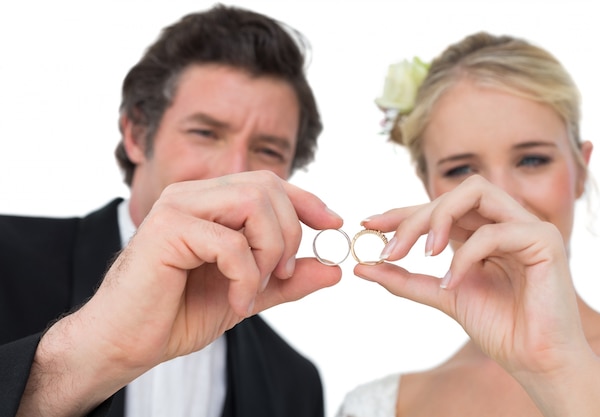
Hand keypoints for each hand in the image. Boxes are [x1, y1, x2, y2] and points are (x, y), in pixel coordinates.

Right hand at [18, 171, 342, 416]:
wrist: (126, 341)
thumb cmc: (178, 313)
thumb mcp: (249, 293)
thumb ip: (288, 280)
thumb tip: (334, 269)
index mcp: (210, 202)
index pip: (269, 183)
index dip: (307, 201)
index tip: (333, 225)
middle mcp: (193, 195)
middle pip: (267, 188)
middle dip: (290, 234)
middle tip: (282, 275)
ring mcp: (178, 207)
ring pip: (253, 205)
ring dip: (269, 252)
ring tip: (255, 289)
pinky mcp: (166, 229)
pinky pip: (231, 243)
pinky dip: (245, 278)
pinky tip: (237, 303)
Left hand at [356, 175, 585, 376]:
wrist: (536, 361)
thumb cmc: (499, 328)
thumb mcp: (442, 296)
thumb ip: (405, 280)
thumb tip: (362, 267)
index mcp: (484, 231)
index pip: (439, 207)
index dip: (403, 212)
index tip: (369, 224)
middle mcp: (505, 220)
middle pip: (453, 194)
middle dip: (415, 216)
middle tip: (390, 248)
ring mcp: (527, 226)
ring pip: (475, 192)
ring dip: (439, 219)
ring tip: (421, 254)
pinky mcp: (545, 240)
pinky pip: (494, 233)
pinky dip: (464, 255)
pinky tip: (452, 283)